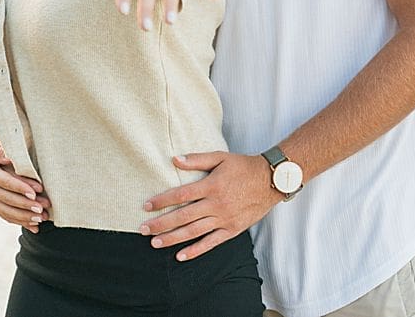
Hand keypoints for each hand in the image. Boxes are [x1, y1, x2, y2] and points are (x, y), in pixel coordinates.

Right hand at [0, 130, 50, 231]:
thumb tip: (7, 157)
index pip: (5, 182)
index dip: (20, 187)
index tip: (35, 192)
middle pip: (9, 199)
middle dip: (26, 205)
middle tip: (43, 207)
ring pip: (8, 212)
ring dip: (25, 217)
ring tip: (42, 218)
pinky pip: (7, 216)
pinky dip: (20, 222)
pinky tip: (35, 227)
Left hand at [138, 152, 281, 261]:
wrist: (271, 180)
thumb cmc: (244, 166)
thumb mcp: (221, 157)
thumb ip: (197, 159)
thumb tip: (174, 159)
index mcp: (211, 185)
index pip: (180, 194)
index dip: (162, 201)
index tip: (146, 206)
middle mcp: (216, 204)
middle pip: (183, 216)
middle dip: (161, 224)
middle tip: (143, 230)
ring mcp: (224, 218)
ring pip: (194, 231)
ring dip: (173, 238)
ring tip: (155, 243)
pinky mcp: (232, 229)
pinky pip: (211, 243)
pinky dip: (196, 250)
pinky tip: (180, 256)